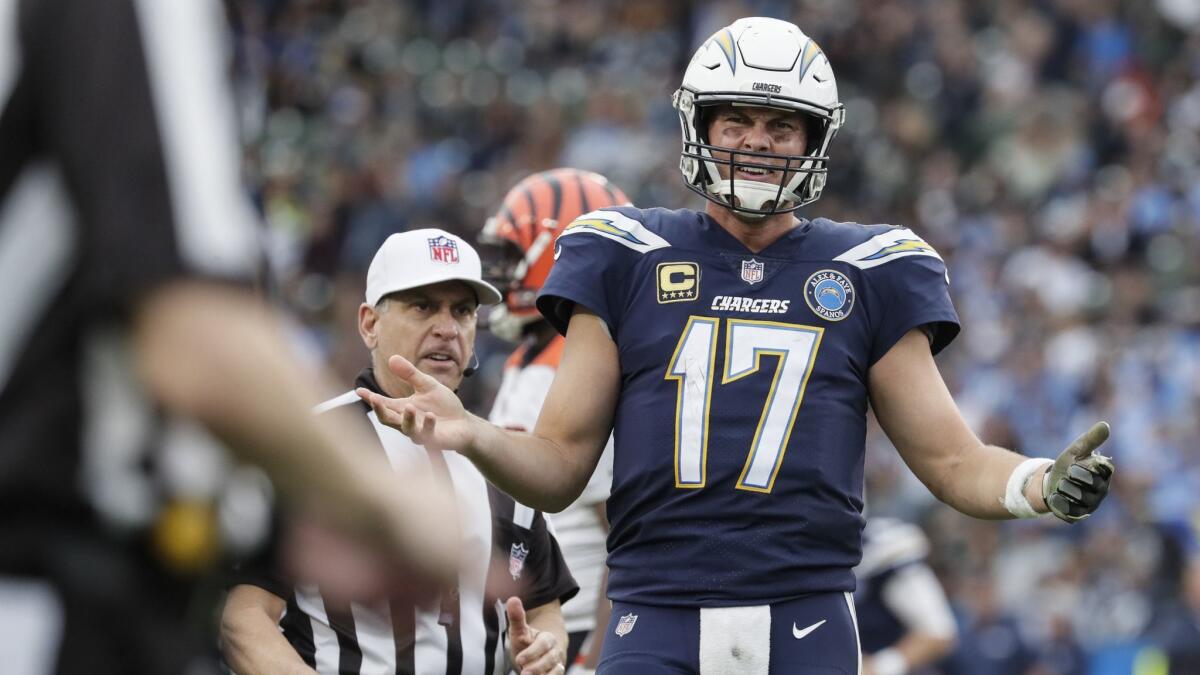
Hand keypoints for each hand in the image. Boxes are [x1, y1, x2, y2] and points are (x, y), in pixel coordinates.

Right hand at [357, 354, 477, 451]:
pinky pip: (427, 434)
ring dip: (406, 419)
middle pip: (387, 419)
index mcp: (403, 408)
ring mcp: (419, 432)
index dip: (370, 398)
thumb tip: (392, 357)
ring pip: (406, 429)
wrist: (463, 423)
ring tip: (409, 407)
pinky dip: (428, 424)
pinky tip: (430, 415)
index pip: (383, 403)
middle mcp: (407, 422)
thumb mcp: (427, 385)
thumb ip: (410, 374)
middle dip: (380, 410)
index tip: (358, 390)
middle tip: (374, 400)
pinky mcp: (434, 440)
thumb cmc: (443, 406)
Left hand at [506, 597, 564, 674]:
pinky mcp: (555, 674)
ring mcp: (556, 665)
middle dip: (537, 667)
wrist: (537, 655)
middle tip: (524, 673)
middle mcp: (554, 652)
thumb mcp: (520, 631)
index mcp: (547, 638)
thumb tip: (512, 599)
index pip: (543, 644)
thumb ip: (516, 617)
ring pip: (555, 671)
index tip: (519, 659)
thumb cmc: (526, 642)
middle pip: (550, 659)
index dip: (532, 652)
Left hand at [1044, 421, 1114, 521]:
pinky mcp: (1079, 515)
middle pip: (1088, 482)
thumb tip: (1105, 425)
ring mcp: (1092, 505)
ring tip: (1061, 485)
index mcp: (1105, 474)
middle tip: (1066, 474)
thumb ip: (1091, 439)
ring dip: (1063, 487)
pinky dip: (1059, 500)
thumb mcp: (1077, 450)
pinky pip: (1070, 509)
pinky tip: (1055, 495)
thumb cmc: (1067, 465)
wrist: (1050, 484)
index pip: (1099, 469)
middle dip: (1071, 475)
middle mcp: (1102, 491)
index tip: (1074, 463)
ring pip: (1077, 495)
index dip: (1082, 465)